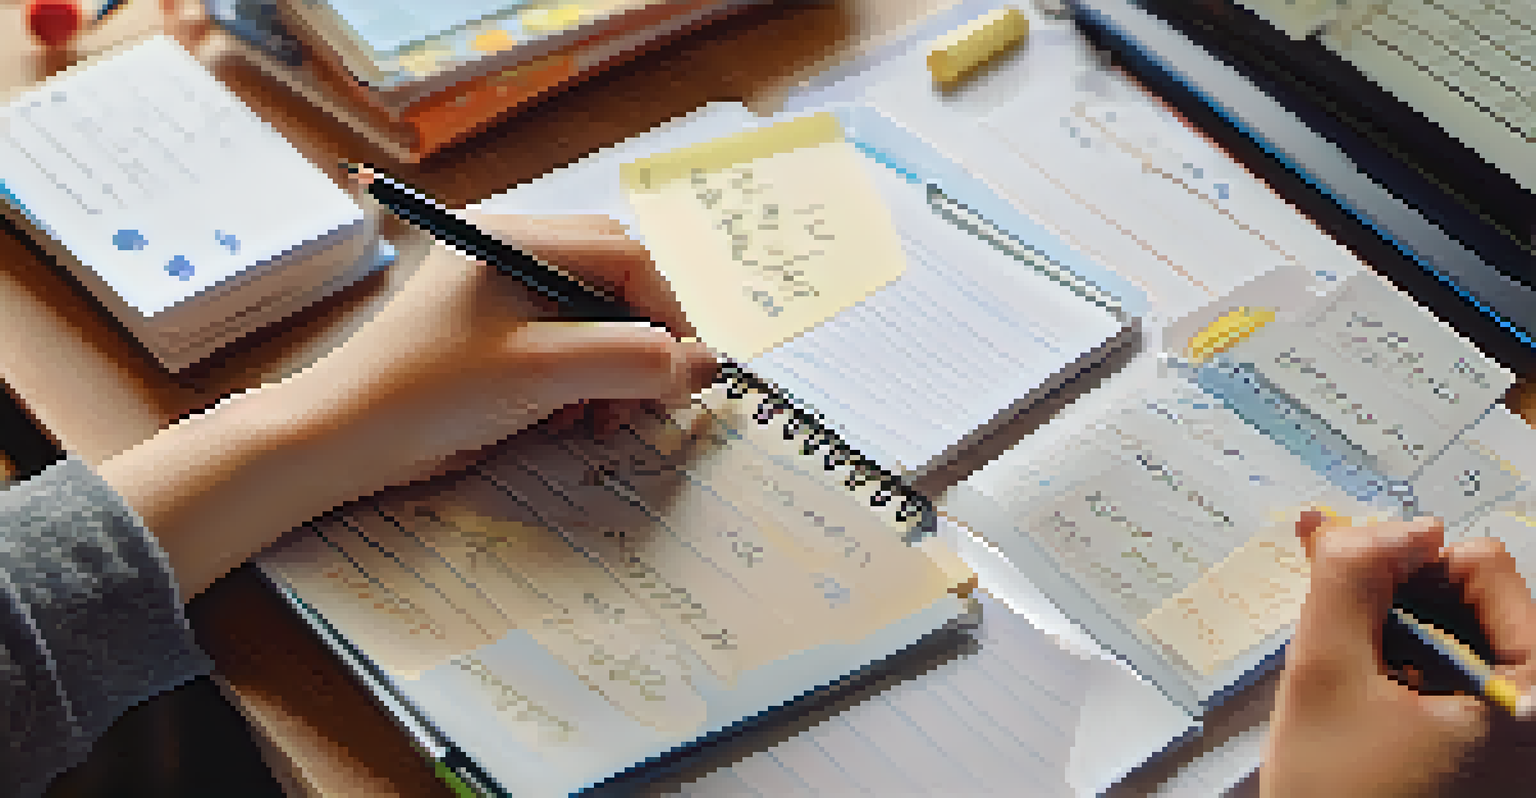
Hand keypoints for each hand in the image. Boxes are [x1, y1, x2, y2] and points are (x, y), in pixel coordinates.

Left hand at [97, 213, 718, 599]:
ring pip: (597, 322)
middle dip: (640, 345)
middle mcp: (512, 255)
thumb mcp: (539, 374)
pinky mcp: (497, 340)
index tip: (684, 372)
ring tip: (600, 421)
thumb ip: (628, 362)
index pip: (624, 256)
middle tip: (648, 400)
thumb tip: (703, 366)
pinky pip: (568, 350)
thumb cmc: (428, 393)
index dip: (666, 313)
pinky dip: (585, 386)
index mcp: (514, 237)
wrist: (342, 442)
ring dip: (614, 373)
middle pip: (615, 286)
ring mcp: (503, 298)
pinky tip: (568, 422)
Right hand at [1261, 511, 1535, 797]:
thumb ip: (1349, 581)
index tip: (1346, 587)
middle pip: (1476, 601)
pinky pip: (1462, 679)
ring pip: (1463, 637)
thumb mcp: (1326, 674)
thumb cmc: (1336, 796)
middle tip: (1333, 613)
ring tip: (1347, 664)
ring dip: (1397, 630)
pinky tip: (1366, 689)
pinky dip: (1410, 667)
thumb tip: (1386, 525)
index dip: (1404, 561)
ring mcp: (1524, 736)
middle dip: (1398, 595)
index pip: (1481, 567)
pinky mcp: (1500, 753)